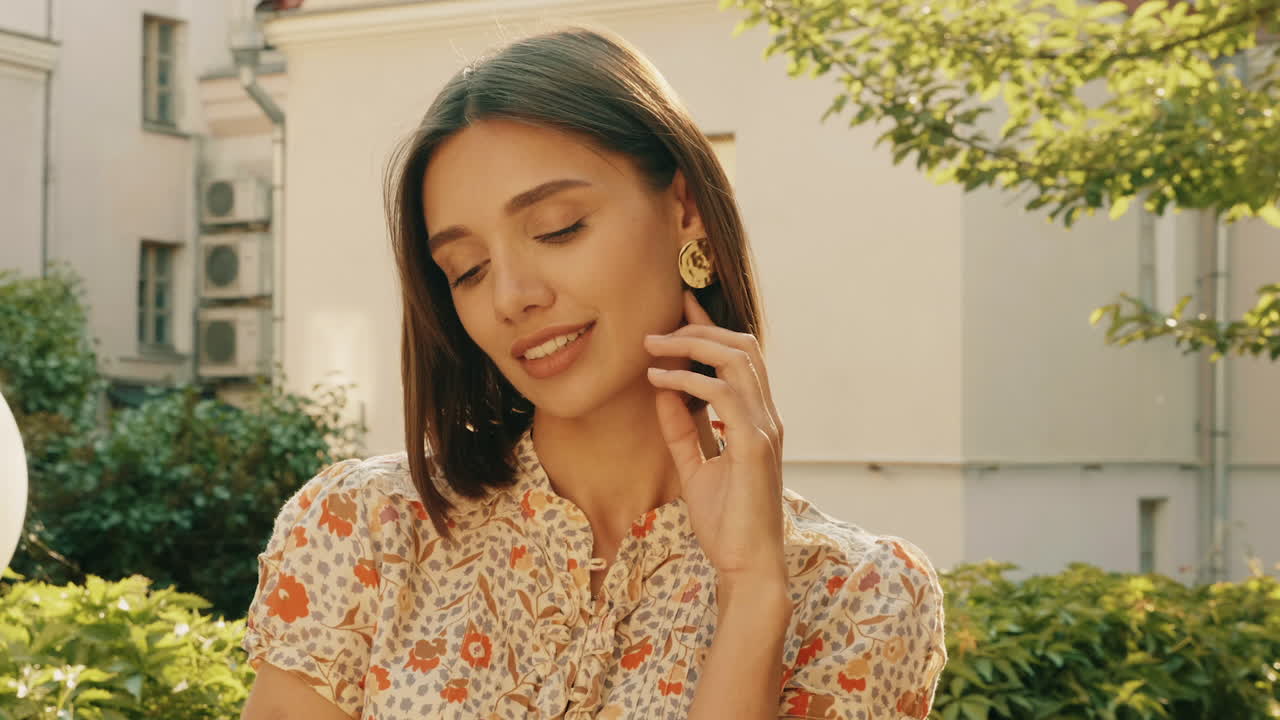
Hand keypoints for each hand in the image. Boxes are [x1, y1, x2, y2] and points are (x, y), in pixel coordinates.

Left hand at [644, 290, 786, 590]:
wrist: (747, 566)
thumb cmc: (726, 524)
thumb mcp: (695, 468)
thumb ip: (682, 430)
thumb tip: (663, 392)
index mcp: (757, 421)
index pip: (741, 358)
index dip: (711, 328)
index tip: (680, 306)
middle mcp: (766, 417)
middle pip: (742, 346)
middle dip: (699, 328)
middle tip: (657, 327)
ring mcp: (764, 429)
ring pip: (736, 360)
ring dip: (690, 345)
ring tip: (652, 346)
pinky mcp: (754, 446)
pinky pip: (722, 395)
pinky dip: (687, 381)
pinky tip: (659, 380)